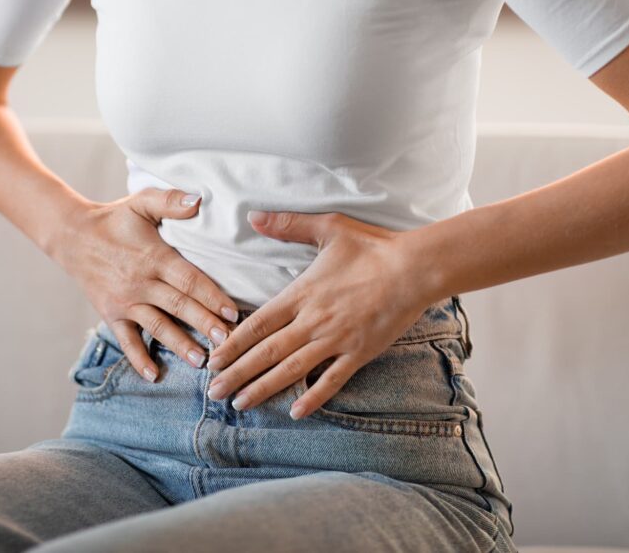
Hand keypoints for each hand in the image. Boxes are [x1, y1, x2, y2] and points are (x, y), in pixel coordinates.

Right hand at [54, 187, 238, 380]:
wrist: (72, 236)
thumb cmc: (114, 219)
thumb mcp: (141, 202)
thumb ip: (170, 201)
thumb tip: (199, 200)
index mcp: (154, 256)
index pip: (188, 279)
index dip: (211, 296)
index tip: (233, 312)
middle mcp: (141, 282)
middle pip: (179, 306)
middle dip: (204, 324)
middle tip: (228, 342)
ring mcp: (125, 301)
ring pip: (157, 326)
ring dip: (179, 344)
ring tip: (200, 361)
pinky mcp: (111, 314)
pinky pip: (126, 340)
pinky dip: (138, 358)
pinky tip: (153, 375)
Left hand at [204, 209, 433, 419]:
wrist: (415, 268)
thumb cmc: (372, 246)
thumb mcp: (327, 227)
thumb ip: (287, 225)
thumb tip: (253, 215)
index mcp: (301, 293)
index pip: (257, 324)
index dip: (232, 344)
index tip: (213, 359)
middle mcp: (313, 321)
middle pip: (266, 352)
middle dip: (237, 374)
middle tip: (213, 391)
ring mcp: (336, 340)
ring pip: (291, 370)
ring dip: (263, 389)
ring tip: (240, 404)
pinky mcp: (360, 353)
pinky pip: (332, 381)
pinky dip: (312, 397)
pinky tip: (295, 412)